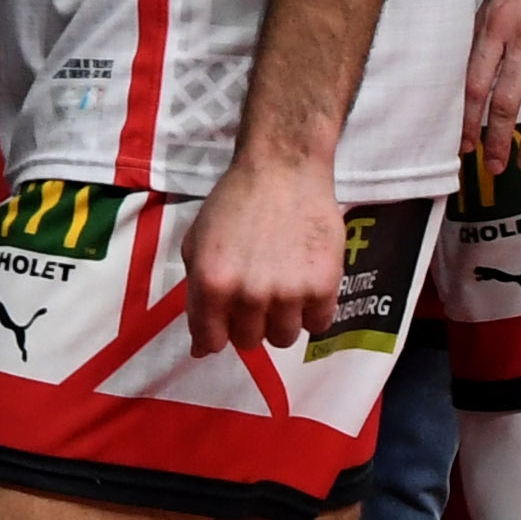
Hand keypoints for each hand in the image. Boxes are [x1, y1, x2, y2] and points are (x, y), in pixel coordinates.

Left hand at [177, 149, 345, 356]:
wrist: (284, 170)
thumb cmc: (233, 203)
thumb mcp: (197, 244)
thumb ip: (196, 297)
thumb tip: (202, 349)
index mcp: (211, 283)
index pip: (211, 340)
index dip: (217, 333)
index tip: (225, 320)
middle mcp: (248, 295)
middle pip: (250, 341)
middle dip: (249, 322)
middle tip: (256, 292)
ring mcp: (288, 294)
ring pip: (284, 338)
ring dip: (282, 319)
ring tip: (282, 285)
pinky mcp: (324, 288)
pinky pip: (318, 325)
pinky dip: (312, 310)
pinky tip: (306, 281)